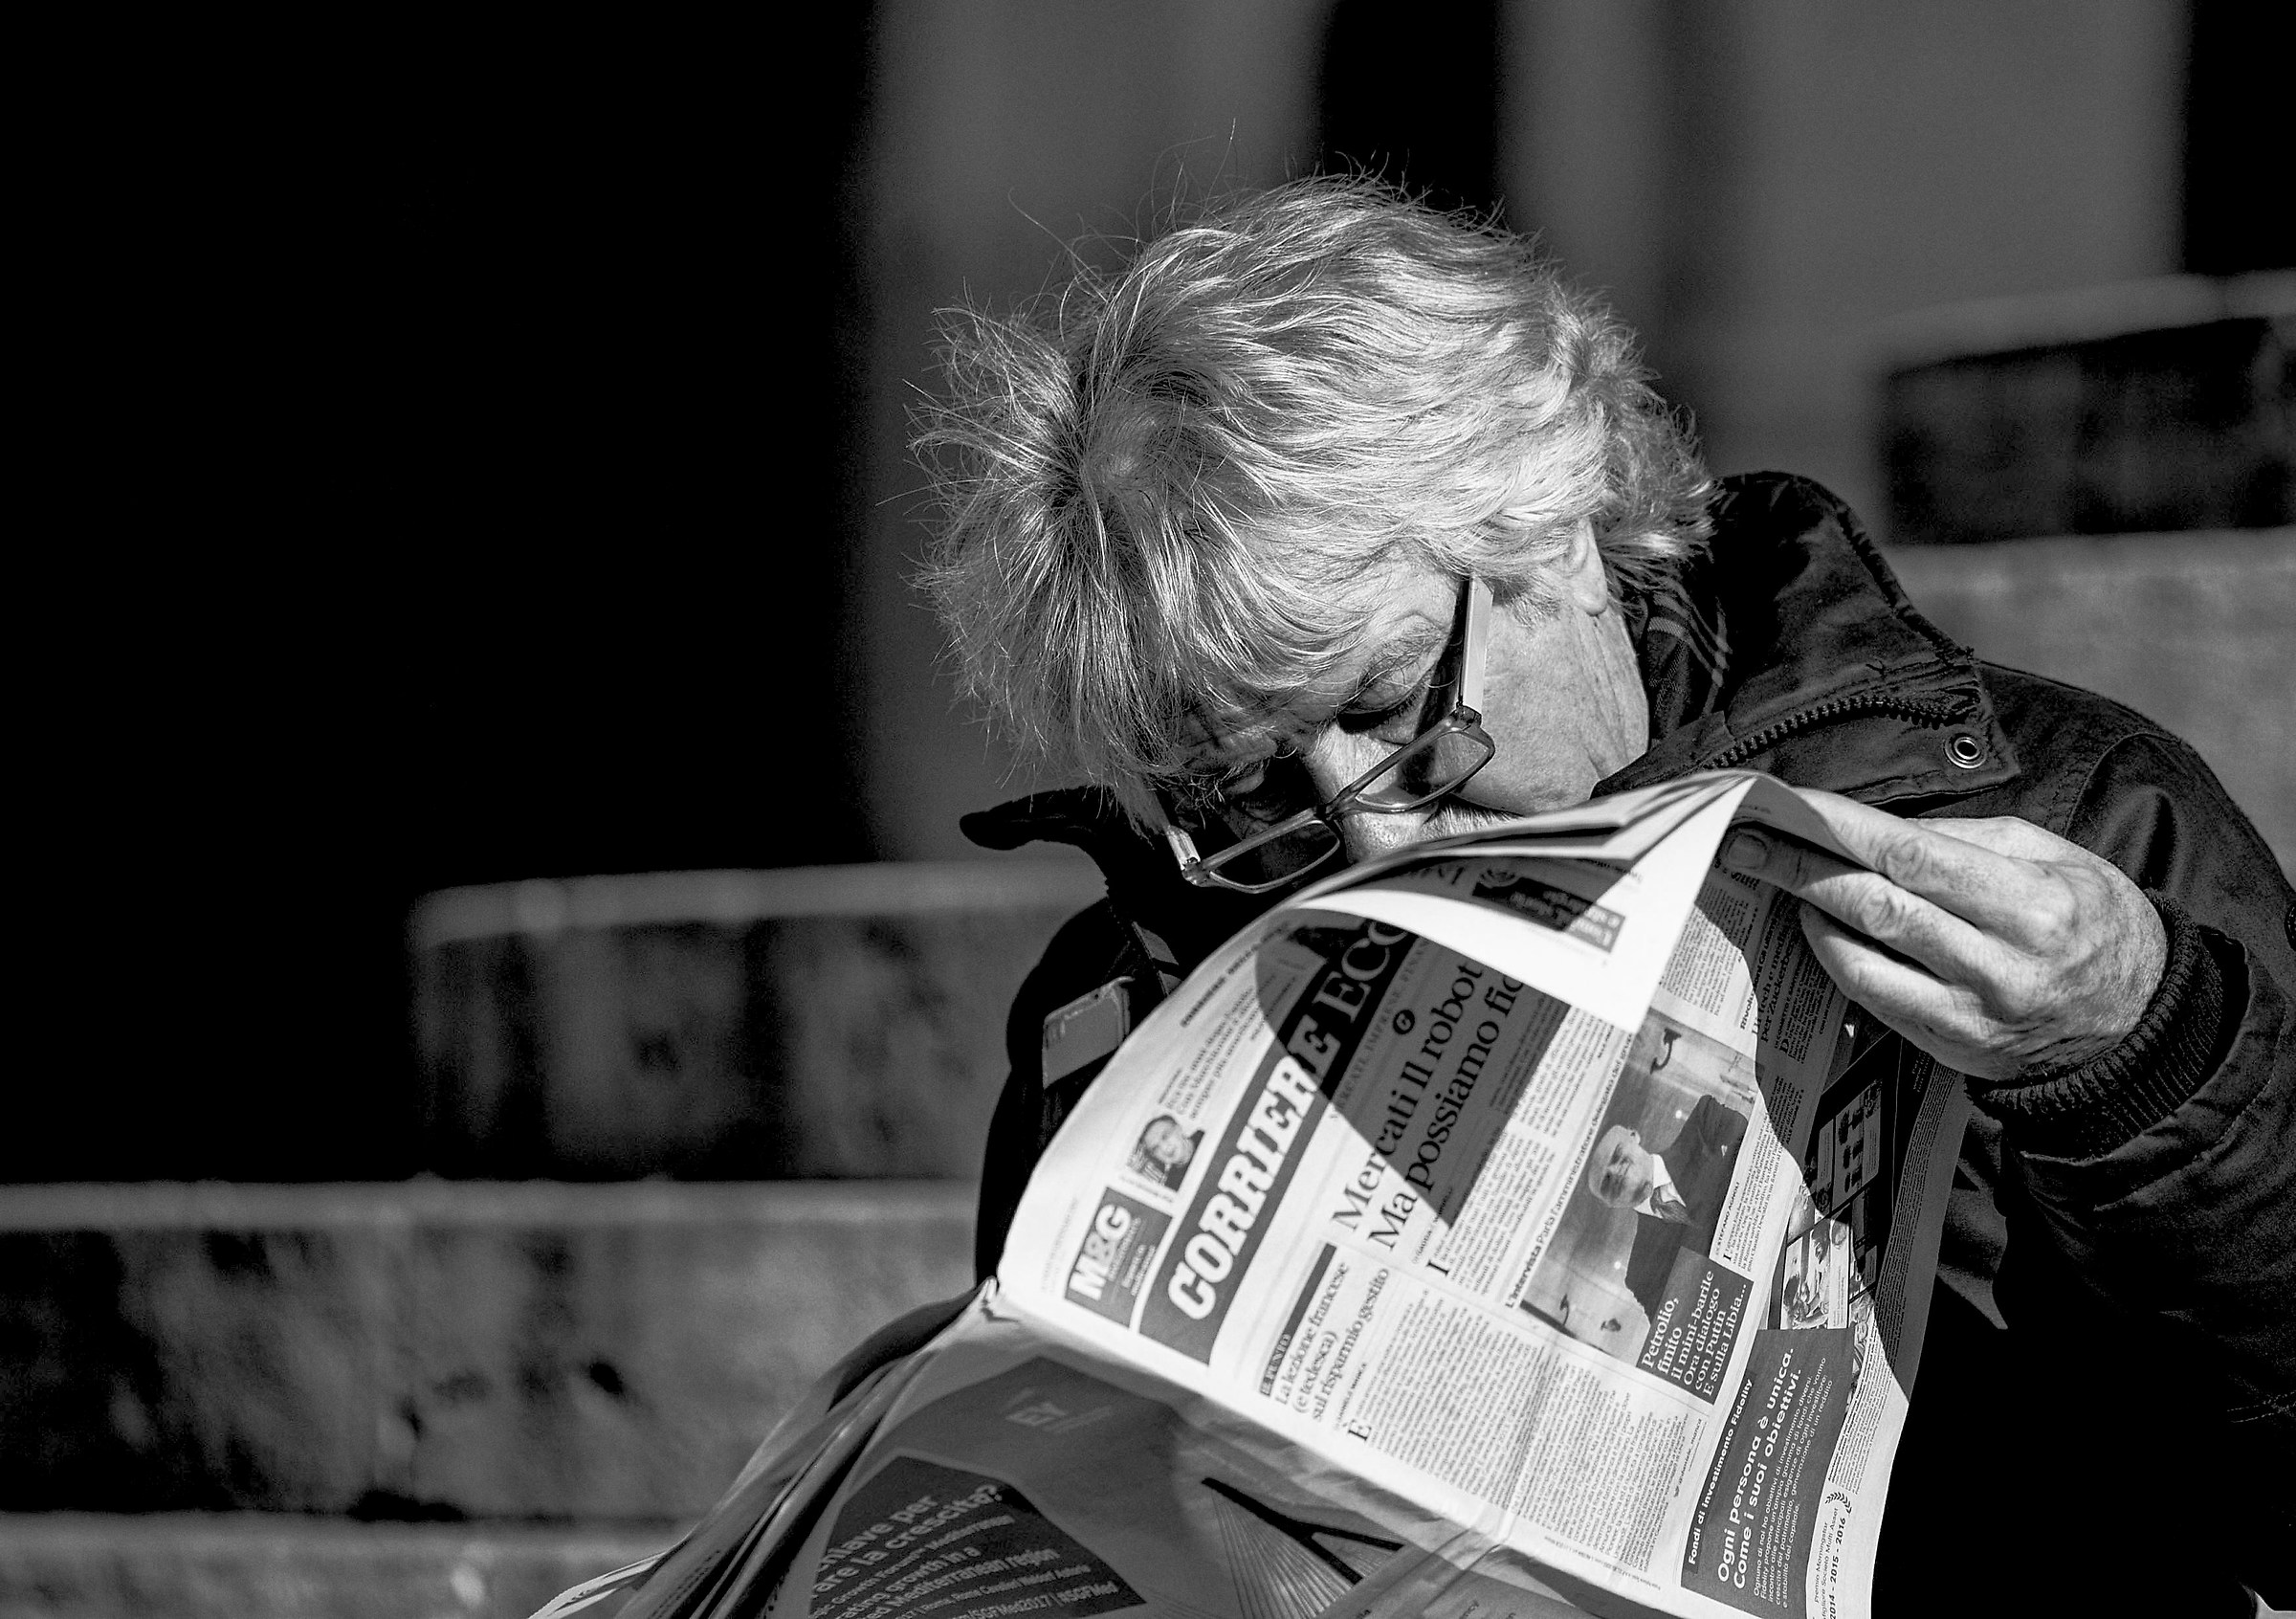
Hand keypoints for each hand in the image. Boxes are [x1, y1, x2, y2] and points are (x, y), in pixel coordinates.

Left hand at [1717, 791, 2166, 1080]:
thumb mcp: (2058, 859)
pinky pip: (1871, 996)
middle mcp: (1998, 964)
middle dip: (1800, 865)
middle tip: (1743, 836)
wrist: (2137, 1029)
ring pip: (1862, 955)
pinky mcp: (1950, 1046)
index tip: (1786, 803)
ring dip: (1805, 909)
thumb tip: (1879, 828)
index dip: (1840, 827)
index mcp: (2032, 904)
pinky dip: (1834, 954)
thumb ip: (1970, 839)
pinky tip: (1814, 922)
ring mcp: (1970, 1014)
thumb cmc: (2097, 923)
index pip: (1913, 855)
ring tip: (1766, 870)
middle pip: (1875, 904)